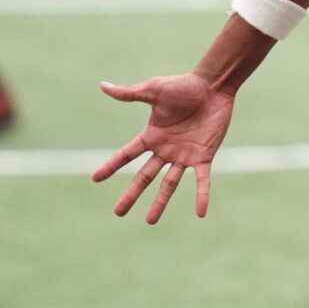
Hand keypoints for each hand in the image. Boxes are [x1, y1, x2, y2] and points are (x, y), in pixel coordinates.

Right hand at [93, 74, 234, 222]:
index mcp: (152, 136)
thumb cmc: (184, 86)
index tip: (95, 178)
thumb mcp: (154, 90)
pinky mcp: (203, 157)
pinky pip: (202, 180)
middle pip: (145, 176)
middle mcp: (165, 149)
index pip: (127, 155)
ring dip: (160, 202)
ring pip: (169, 184)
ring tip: (150, 221)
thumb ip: (130, 93)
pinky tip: (201, 213)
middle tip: (118, 212)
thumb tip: (103, 86)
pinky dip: (202, 196)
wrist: (213, 87)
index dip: (111, 166)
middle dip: (131, 194)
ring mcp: (184, 155)